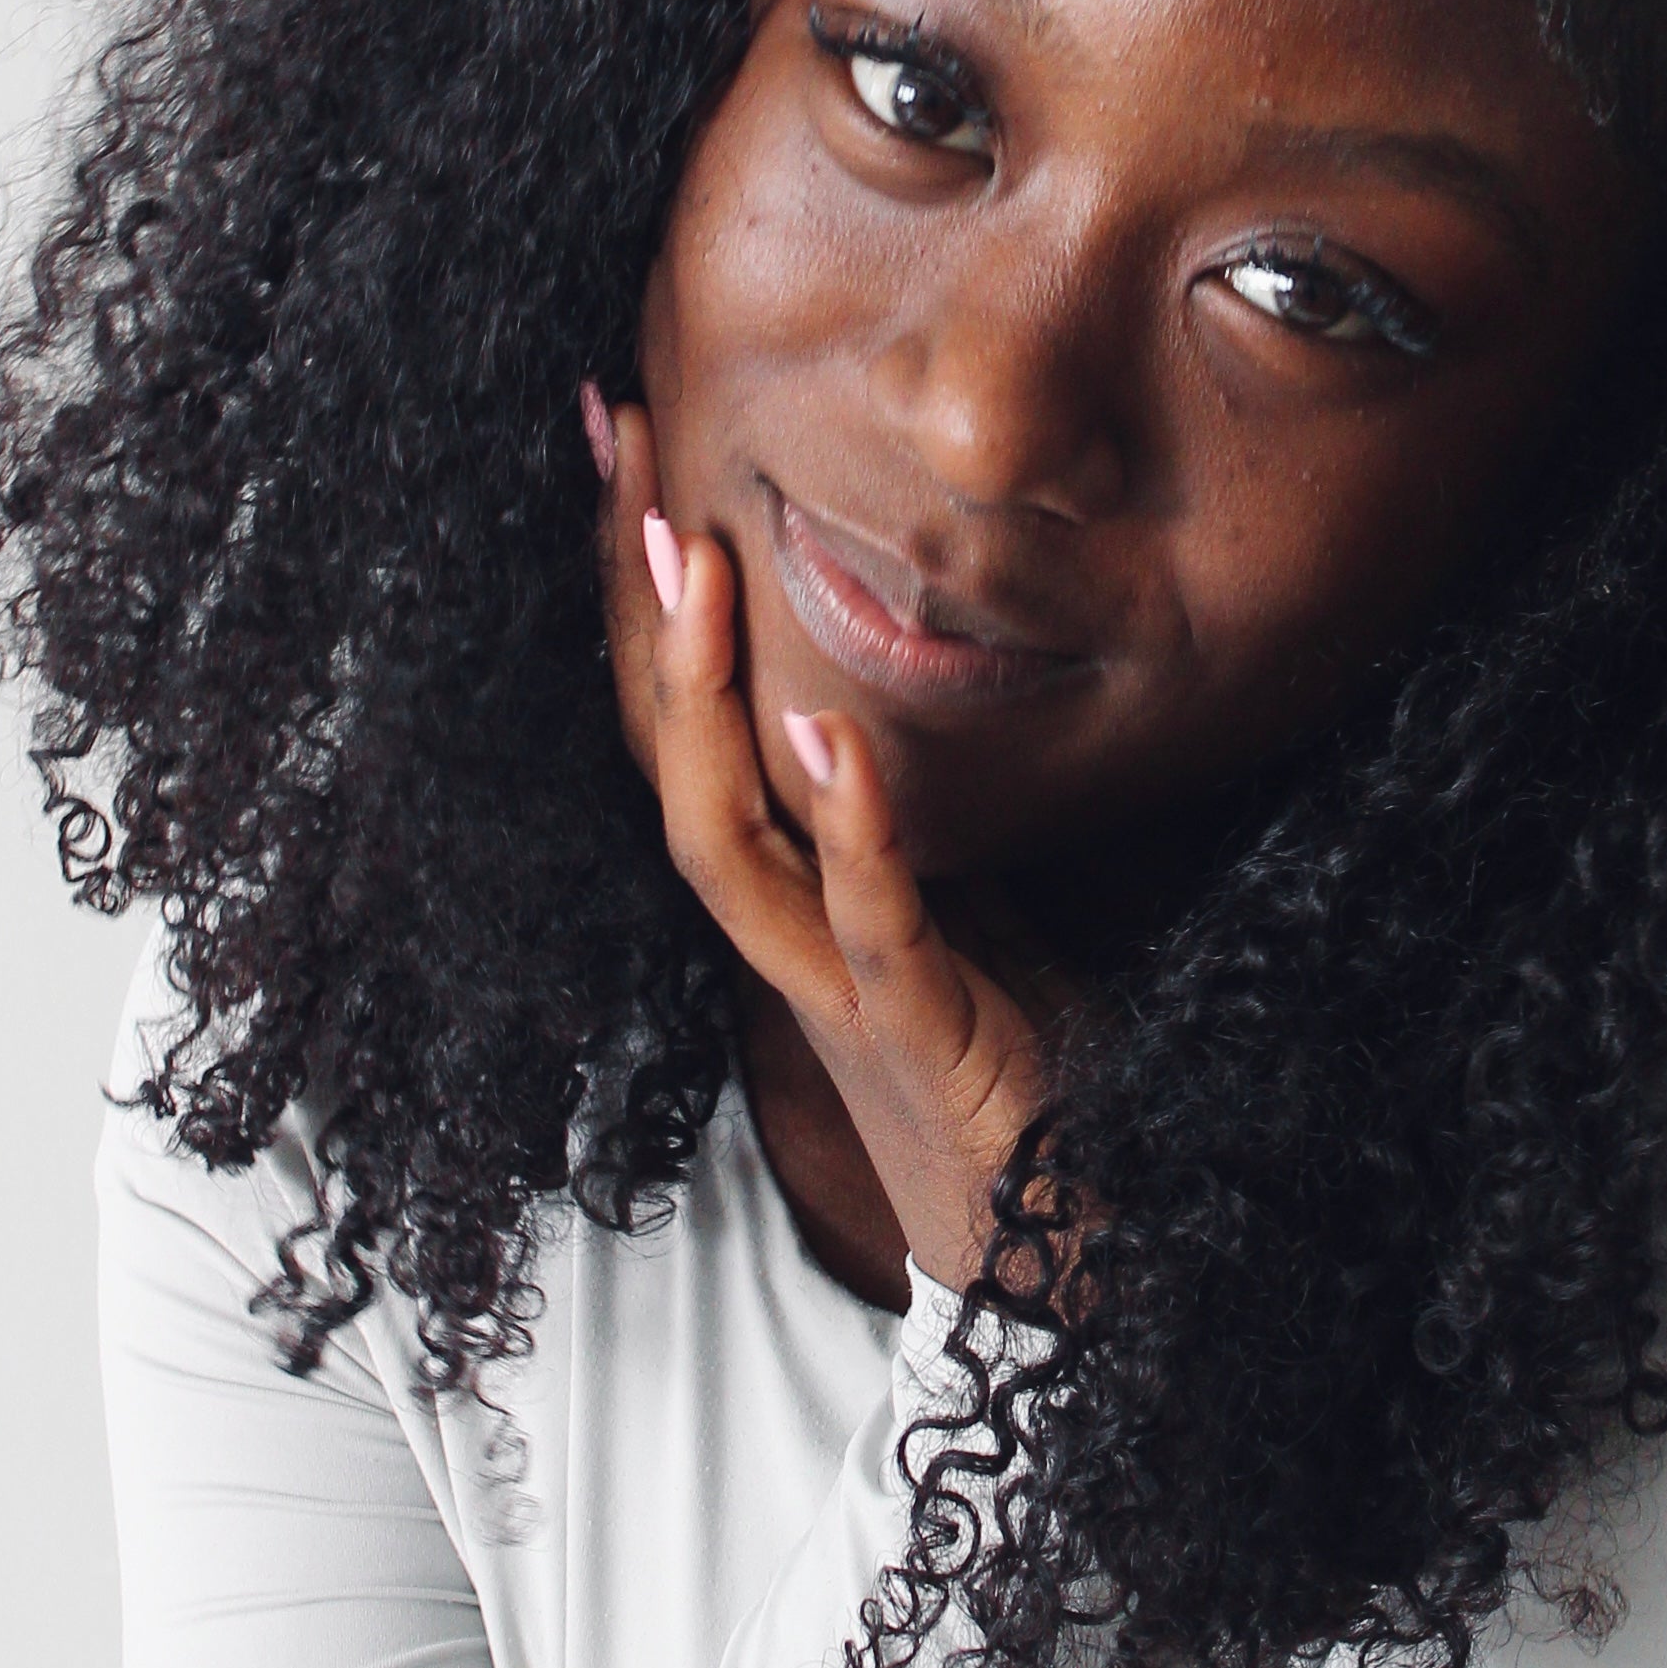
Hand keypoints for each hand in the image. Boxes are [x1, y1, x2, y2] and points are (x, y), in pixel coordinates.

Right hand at [588, 388, 1082, 1303]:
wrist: (1048, 1235)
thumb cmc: (1002, 1059)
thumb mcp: (947, 890)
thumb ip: (902, 797)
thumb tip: (890, 665)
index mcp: (780, 880)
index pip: (679, 711)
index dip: (638, 581)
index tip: (618, 432)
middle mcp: (778, 924)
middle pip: (664, 747)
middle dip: (635, 596)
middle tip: (619, 444)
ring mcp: (834, 981)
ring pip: (722, 833)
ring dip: (700, 693)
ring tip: (690, 556)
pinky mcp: (917, 1030)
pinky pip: (867, 921)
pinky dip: (850, 828)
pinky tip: (828, 735)